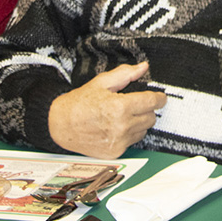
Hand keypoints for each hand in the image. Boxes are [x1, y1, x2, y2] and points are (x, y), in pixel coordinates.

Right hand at [48, 62, 167, 158]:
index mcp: (120, 107)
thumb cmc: (80, 102)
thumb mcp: (102, 82)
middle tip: (133, 104)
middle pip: (151, 117)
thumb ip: (125, 74)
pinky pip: (133, 142)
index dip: (159, 98)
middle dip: (146, 109)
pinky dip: (129, 134)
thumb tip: (143, 67)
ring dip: (139, 122)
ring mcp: (119, 142)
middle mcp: (122, 126)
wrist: (61, 125)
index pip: (152, 102)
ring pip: (144, 130)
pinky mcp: (116, 152)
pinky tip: (116, 127)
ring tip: (122, 116)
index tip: (160, 97)